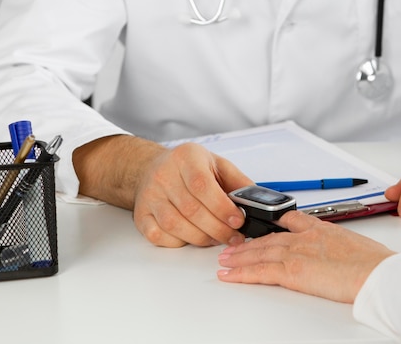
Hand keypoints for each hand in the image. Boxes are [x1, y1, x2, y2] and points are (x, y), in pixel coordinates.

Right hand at [74, 135, 252, 246]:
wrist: (155, 168)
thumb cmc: (190, 168)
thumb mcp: (218, 165)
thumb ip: (238, 183)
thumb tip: (258, 204)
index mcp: (186, 157)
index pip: (201, 185)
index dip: (221, 207)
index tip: (237, 220)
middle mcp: (164, 175)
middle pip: (191, 210)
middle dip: (218, 229)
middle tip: (234, 237)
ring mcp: (150, 196)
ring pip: (176, 225)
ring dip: (201, 238)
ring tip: (217, 238)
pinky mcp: (142, 215)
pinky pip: (160, 236)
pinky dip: (180, 242)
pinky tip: (193, 237)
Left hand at [217, 210, 395, 302]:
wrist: (378, 273)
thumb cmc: (374, 263)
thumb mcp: (357, 245)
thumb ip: (340, 247)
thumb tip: (343, 256)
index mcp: (321, 229)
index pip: (291, 222)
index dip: (275, 225)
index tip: (265, 227)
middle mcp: (304, 237)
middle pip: (268, 239)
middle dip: (248, 244)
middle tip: (232, 247)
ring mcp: (296, 253)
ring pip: (258, 253)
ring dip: (239, 257)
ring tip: (224, 260)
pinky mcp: (292, 271)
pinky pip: (259, 272)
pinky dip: (240, 273)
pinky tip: (229, 274)